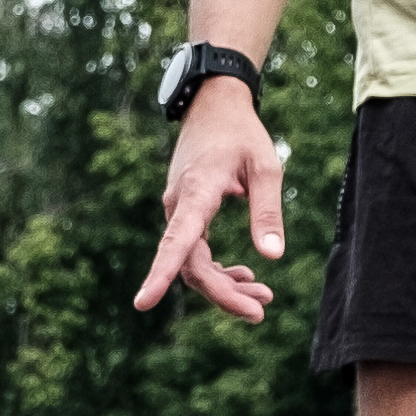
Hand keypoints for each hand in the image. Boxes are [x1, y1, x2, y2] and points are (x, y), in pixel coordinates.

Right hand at [128, 74, 289, 322]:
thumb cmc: (242, 134)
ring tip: (262, 297)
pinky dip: (217, 269)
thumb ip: (267, 212)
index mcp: (196, 193)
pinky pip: (194, 251)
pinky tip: (243, 276)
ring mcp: (178, 210)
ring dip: (224, 285)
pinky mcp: (185, 212)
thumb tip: (272, 257)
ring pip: (193, 263)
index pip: (176, 242)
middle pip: (191, 266)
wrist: (214, 105)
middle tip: (260, 310)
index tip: (143, 303)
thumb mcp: (266, 168)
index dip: (160, 274)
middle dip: (223, 293)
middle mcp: (179, 205)